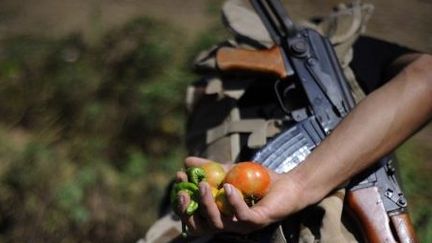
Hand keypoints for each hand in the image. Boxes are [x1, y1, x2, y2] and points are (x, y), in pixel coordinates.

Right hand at [174, 156, 304, 235]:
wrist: (289, 183)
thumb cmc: (259, 180)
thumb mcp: (230, 170)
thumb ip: (210, 168)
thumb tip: (187, 160)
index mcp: (220, 215)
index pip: (194, 216)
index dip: (182, 201)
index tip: (178, 179)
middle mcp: (229, 224)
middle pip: (201, 226)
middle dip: (188, 210)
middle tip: (184, 191)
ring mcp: (243, 225)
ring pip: (218, 223)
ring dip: (208, 204)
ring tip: (204, 184)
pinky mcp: (257, 221)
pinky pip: (241, 216)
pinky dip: (233, 201)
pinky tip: (229, 186)